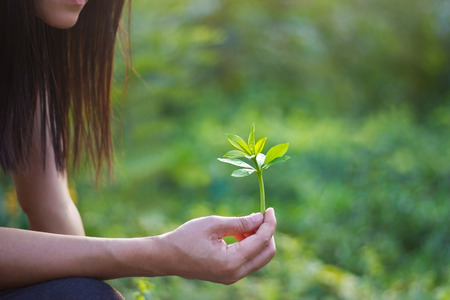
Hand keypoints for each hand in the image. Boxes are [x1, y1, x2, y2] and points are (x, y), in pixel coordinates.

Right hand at [158, 208, 276, 283]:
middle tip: (260, 215)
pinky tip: (239, 234)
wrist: (166, 257)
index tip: (269, 209)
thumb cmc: (186, 237)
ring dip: (258, 239)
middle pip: (267, 253)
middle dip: (267, 233)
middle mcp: (235, 274)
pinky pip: (248, 261)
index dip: (269, 223)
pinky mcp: (228, 275)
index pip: (262, 241)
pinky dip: (250, 246)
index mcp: (231, 261)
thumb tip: (260, 218)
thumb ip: (240, 223)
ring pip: (259, 258)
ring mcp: (232, 277)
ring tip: (245, 224)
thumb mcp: (214, 224)